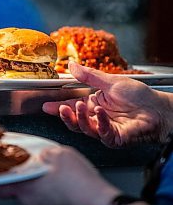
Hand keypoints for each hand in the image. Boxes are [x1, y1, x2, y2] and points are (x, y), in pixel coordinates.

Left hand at [0, 146, 119, 204]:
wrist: (98, 203)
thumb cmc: (78, 181)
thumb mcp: (57, 153)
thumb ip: (40, 152)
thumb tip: (34, 152)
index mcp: (26, 186)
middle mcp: (30, 203)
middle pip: (14, 189)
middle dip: (19, 176)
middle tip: (27, 165)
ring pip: (30, 195)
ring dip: (35, 184)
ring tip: (48, 173)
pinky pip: (43, 201)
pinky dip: (46, 192)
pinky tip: (58, 183)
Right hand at [43, 62, 171, 147]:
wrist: (158, 108)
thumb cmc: (139, 96)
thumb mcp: (110, 81)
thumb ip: (89, 75)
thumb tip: (72, 66)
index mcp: (95, 104)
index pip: (72, 106)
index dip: (58, 107)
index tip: (46, 105)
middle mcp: (98, 118)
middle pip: (75, 121)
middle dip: (65, 116)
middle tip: (62, 108)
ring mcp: (106, 129)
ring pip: (85, 129)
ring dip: (81, 118)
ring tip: (81, 106)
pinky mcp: (116, 138)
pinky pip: (103, 134)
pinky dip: (101, 123)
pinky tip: (101, 113)